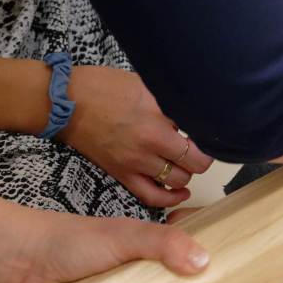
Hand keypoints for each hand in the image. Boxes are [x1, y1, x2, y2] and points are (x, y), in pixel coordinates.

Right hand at [60, 65, 211, 207]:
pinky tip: (180, 193)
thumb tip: (195, 110)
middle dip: (202, 159)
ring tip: (190, 163)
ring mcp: (134, 163)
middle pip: (192, 164)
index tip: (214, 135)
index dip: (210, 141)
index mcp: (156, 121)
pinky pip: (150, 196)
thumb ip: (170, 102)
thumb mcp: (146, 84)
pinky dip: (169, 198)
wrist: (68, 103)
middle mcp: (148, 146)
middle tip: (203, 148)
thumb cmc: (105, 86)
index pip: (197, 141)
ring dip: (187, 174)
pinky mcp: (121, 174)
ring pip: (176, 181)